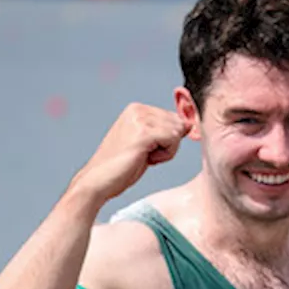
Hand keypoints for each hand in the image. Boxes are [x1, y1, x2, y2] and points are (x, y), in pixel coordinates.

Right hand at [69, 103, 190, 203]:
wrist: (99, 180)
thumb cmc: (123, 166)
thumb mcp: (147, 143)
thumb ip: (165, 131)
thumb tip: (189, 125)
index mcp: (137, 108)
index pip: (175, 119)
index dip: (168, 140)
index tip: (147, 149)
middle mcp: (138, 109)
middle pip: (179, 125)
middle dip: (169, 145)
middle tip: (145, 155)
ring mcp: (140, 119)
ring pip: (178, 132)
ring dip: (167, 151)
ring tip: (144, 157)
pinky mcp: (144, 133)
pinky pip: (174, 140)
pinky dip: (166, 155)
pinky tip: (147, 159)